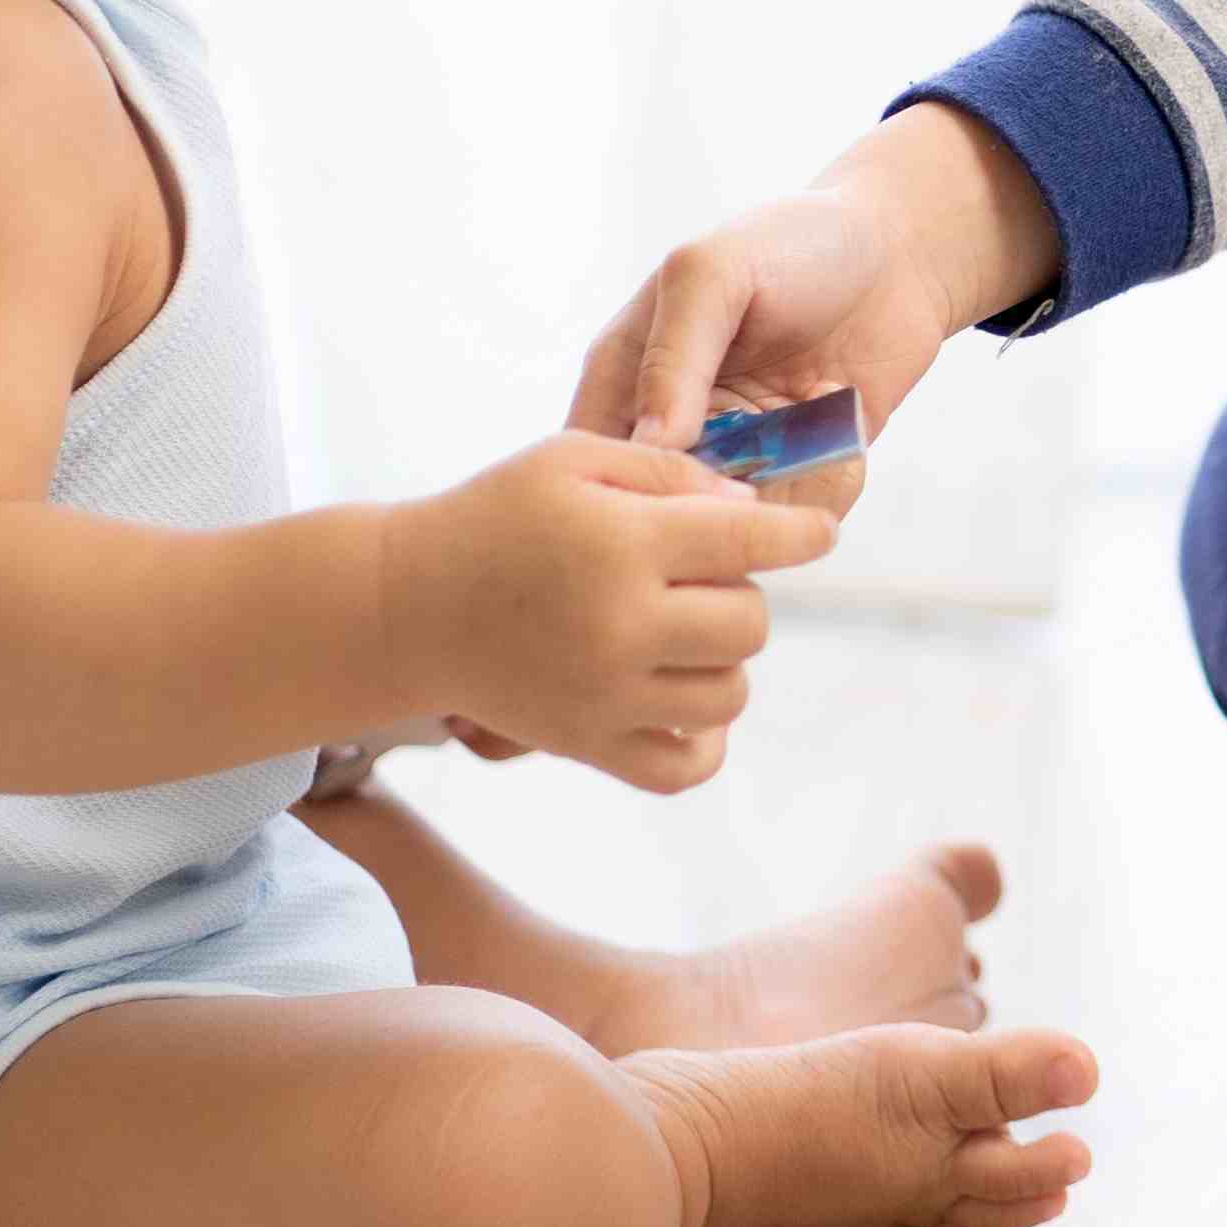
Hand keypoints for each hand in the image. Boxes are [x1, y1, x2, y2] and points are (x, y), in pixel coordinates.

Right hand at [380, 430, 832, 793]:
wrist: (405, 608)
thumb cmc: (494, 517)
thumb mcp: (573, 460)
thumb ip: (668, 472)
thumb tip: (751, 505)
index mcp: (620, 544)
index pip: (748, 540)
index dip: (799, 535)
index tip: (821, 534)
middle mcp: (620, 626)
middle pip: (749, 624)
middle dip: (738, 592)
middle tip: (695, 577)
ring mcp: (605, 696)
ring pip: (730, 693)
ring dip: (721, 660)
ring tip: (679, 632)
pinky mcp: (587, 745)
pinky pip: (686, 766)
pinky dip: (704, 738)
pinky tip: (685, 696)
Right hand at [571, 107, 1064, 508]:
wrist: (896, 251)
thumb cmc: (791, 241)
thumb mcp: (712, 272)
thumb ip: (673, 353)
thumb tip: (653, 444)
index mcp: (625, 379)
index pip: (595, 465)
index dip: (628, 489)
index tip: (696, 467)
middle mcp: (674, 430)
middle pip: (665, 515)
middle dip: (716, 503)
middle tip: (767, 455)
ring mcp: (737, 457)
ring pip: (735, 530)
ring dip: (782, 499)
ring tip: (817, 430)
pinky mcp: (799, 473)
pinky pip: (800, 518)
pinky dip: (828, 488)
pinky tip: (848, 430)